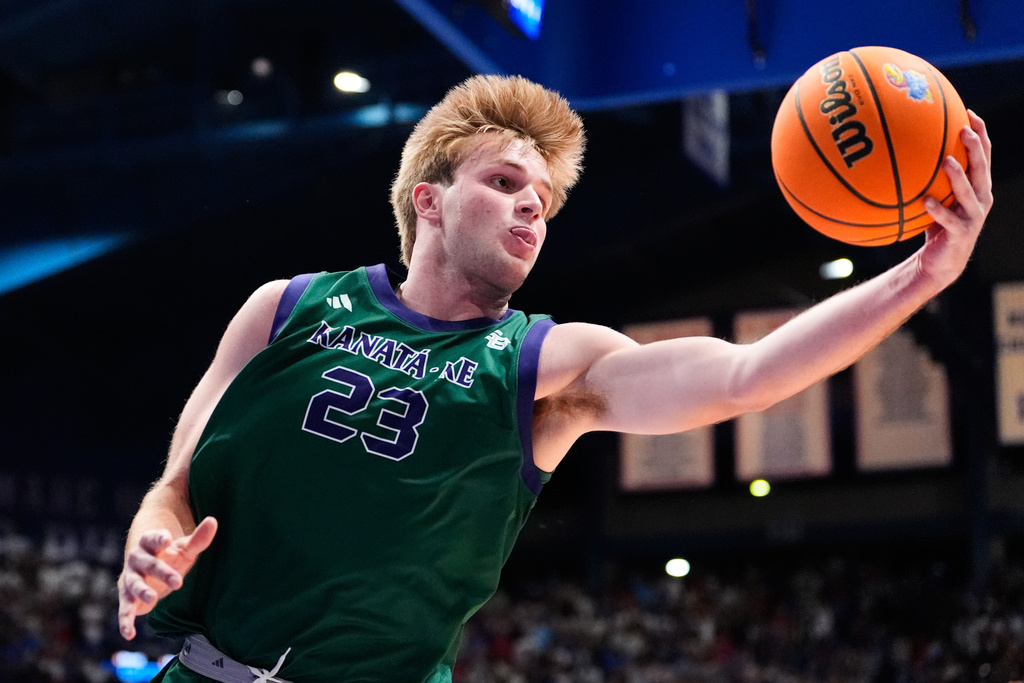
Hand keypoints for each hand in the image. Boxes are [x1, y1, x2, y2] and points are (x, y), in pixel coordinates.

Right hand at [117, 516, 217, 639]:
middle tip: (178, 582)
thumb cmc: (170, 556)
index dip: (158, 539)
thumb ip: (198, 538)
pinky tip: (129, 633)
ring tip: (153, 599)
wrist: (148, 570)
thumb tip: (213, 521)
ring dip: (142, 591)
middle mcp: (137, 560)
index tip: (166, 540)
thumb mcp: (184, 548)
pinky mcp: (127, 597)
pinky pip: (124, 609)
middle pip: (148, 564)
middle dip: (161, 572)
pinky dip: (125, 621)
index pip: (152, 538)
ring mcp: (131, 578)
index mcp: (150, 543)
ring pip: (134, 584)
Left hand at [920, 109, 993, 284]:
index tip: (969, 112)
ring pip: (970, 192)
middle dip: (975, 148)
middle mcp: (981, 198)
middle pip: (981, 168)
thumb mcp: (935, 196)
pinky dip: (938, 210)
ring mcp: (973, 216)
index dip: (980, 133)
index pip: (983, 155)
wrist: (940, 261)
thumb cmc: (935, 224)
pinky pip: (948, 219)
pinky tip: (925, 201)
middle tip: (964, 130)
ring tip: (948, 161)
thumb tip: (902, 151)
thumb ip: (927, 177)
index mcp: (977, 186)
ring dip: (959, 176)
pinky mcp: (961, 233)